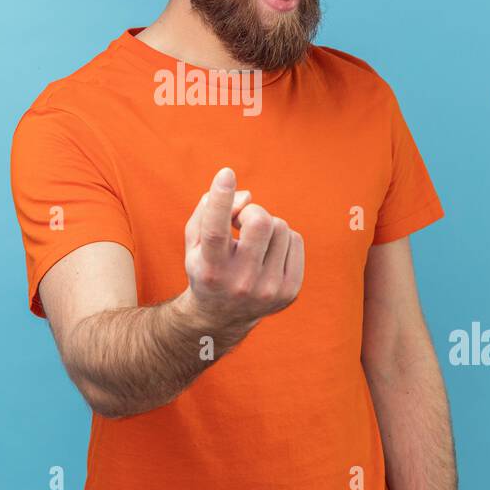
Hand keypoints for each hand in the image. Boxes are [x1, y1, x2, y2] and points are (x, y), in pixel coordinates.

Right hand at [183, 167, 304, 327]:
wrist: (222, 316)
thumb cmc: (207, 266)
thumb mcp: (194, 241)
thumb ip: (209, 209)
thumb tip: (247, 196)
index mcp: (211, 269)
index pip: (216, 231)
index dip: (221, 199)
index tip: (226, 173)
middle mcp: (240, 282)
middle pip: (260, 222)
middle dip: (251, 211)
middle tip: (240, 222)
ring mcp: (268, 289)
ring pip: (281, 227)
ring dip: (266, 225)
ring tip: (253, 241)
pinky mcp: (290, 291)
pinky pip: (296, 240)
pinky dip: (281, 238)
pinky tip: (267, 253)